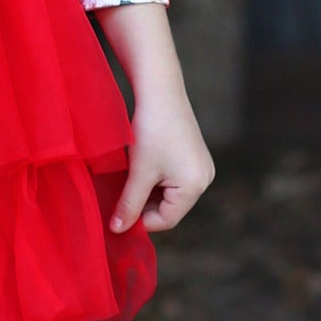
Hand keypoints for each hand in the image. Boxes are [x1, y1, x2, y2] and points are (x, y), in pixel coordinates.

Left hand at [111, 85, 214, 234]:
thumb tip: (116, 230)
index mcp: (195, 187)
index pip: (166, 220)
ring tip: (129, 177)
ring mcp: (201, 167)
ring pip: (169, 193)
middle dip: (144, 204)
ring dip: (148, 190)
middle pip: (169, 208)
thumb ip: (128, 204)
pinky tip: (140, 166)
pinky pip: (173, 179)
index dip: (140, 221)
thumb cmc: (151, 131)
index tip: (117, 215)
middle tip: (120, 196)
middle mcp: (204, 179)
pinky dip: (155, 178)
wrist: (160, 90)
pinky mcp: (193, 156)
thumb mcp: (138, 172)